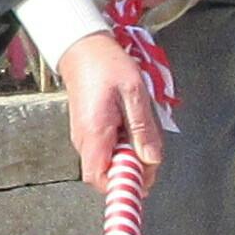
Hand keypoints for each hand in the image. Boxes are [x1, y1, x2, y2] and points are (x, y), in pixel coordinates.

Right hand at [56, 22, 170, 192]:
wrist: (83, 48)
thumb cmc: (108, 66)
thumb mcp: (134, 94)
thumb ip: (143, 130)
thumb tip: (151, 160)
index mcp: (95, 134)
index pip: (101, 179)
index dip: (123, 185)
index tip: (144, 179)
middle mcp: (85, 141)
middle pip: (108, 174)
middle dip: (133, 171)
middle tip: (152, 153)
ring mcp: (85, 138)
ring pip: (108, 163)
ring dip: (129, 157)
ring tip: (142, 134)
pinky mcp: (88, 132)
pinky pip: (107, 150)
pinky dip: (122, 147)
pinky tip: (132, 129)